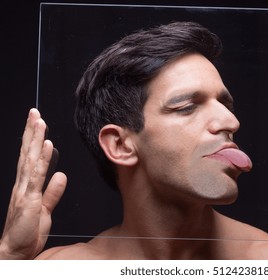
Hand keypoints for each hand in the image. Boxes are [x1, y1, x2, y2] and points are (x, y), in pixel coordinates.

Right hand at [0, 108, 66, 258]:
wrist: (16, 251)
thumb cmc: (27, 231)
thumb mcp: (44, 208)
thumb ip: (52, 192)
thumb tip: (61, 175)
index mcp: (26, 185)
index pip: (29, 158)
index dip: (33, 140)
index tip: (37, 124)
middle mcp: (23, 184)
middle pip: (27, 153)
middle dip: (31, 132)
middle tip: (34, 112)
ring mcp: (24, 190)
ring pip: (30, 159)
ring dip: (35, 139)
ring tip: (39, 120)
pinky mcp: (29, 198)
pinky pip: (36, 175)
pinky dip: (41, 158)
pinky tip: (46, 145)